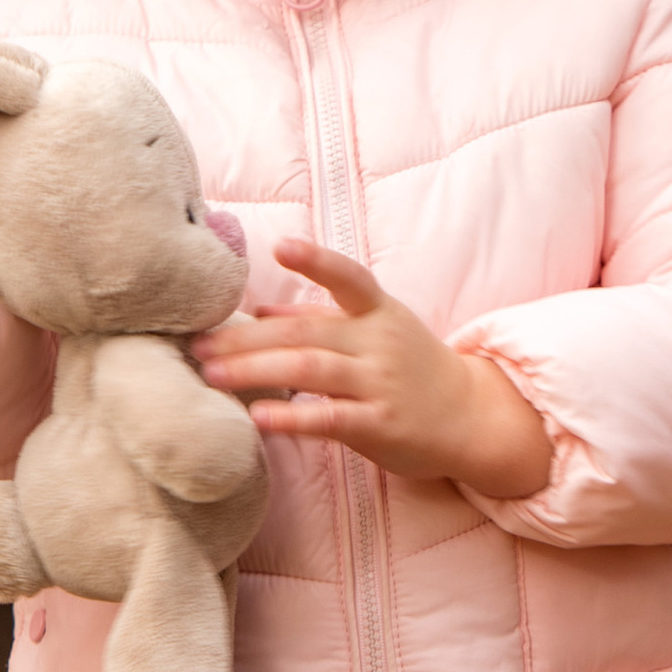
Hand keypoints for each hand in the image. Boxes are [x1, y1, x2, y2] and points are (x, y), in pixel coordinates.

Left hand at [192, 240, 552, 503]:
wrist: (472, 418)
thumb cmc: (413, 370)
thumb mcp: (377, 331)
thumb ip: (322, 319)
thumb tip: (259, 308)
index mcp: (377, 313)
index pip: (348, 278)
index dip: (316, 260)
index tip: (281, 246)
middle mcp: (379, 342)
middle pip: (304, 332)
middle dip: (246, 338)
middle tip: (199, 344)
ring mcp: (380, 383)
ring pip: (310, 370)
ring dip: (255, 371)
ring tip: (211, 374)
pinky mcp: (380, 424)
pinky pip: (330, 418)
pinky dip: (291, 416)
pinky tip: (257, 416)